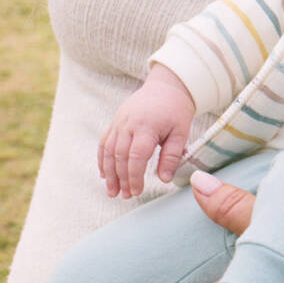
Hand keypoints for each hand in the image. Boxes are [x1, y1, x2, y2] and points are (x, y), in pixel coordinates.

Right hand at [98, 64, 194, 197]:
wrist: (167, 86)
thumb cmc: (176, 110)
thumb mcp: (181, 132)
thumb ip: (172, 156)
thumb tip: (164, 179)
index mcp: (147, 126)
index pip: (136, 157)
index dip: (134, 177)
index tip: (137, 191)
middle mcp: (129, 123)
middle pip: (119, 156)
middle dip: (121, 179)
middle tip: (125, 196)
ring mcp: (119, 121)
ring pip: (108, 150)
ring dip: (109, 173)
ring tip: (112, 191)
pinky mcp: (115, 121)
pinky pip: (104, 141)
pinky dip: (102, 159)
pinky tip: (104, 174)